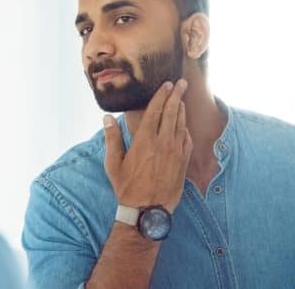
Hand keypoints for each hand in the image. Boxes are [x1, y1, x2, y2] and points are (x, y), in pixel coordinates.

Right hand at [103, 79, 191, 212]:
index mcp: (144, 140)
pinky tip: (184, 125)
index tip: (166, 84)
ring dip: (182, 110)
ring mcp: (176, 152)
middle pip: (172, 112)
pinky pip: (187, 140)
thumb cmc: (127, 188)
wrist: (147, 211)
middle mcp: (163, 143)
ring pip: (181, 124)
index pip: (155, 110)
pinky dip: (185, 129)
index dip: (161, 95)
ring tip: (182, 99)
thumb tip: (106, 119)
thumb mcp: (113, 164)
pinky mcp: (183, 162)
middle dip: (177, 95)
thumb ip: (111, 139)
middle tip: (181, 83)